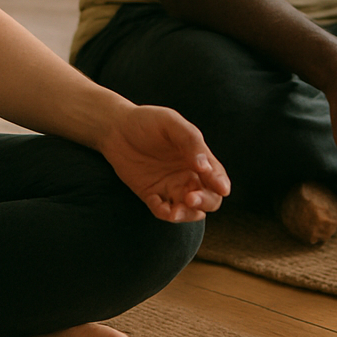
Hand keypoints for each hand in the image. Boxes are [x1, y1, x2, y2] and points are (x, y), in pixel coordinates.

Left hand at [98, 105, 229, 222]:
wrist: (115, 128)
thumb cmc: (147, 121)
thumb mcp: (170, 122)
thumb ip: (190, 140)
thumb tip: (205, 166)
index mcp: (198, 158)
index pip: (217, 177)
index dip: (220, 184)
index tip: (220, 189)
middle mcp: (188, 175)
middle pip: (209, 199)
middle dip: (205, 202)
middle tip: (191, 197)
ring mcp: (170, 187)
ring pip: (189, 210)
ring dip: (186, 214)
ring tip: (174, 211)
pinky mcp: (152, 196)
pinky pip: (163, 211)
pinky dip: (163, 212)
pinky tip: (154, 200)